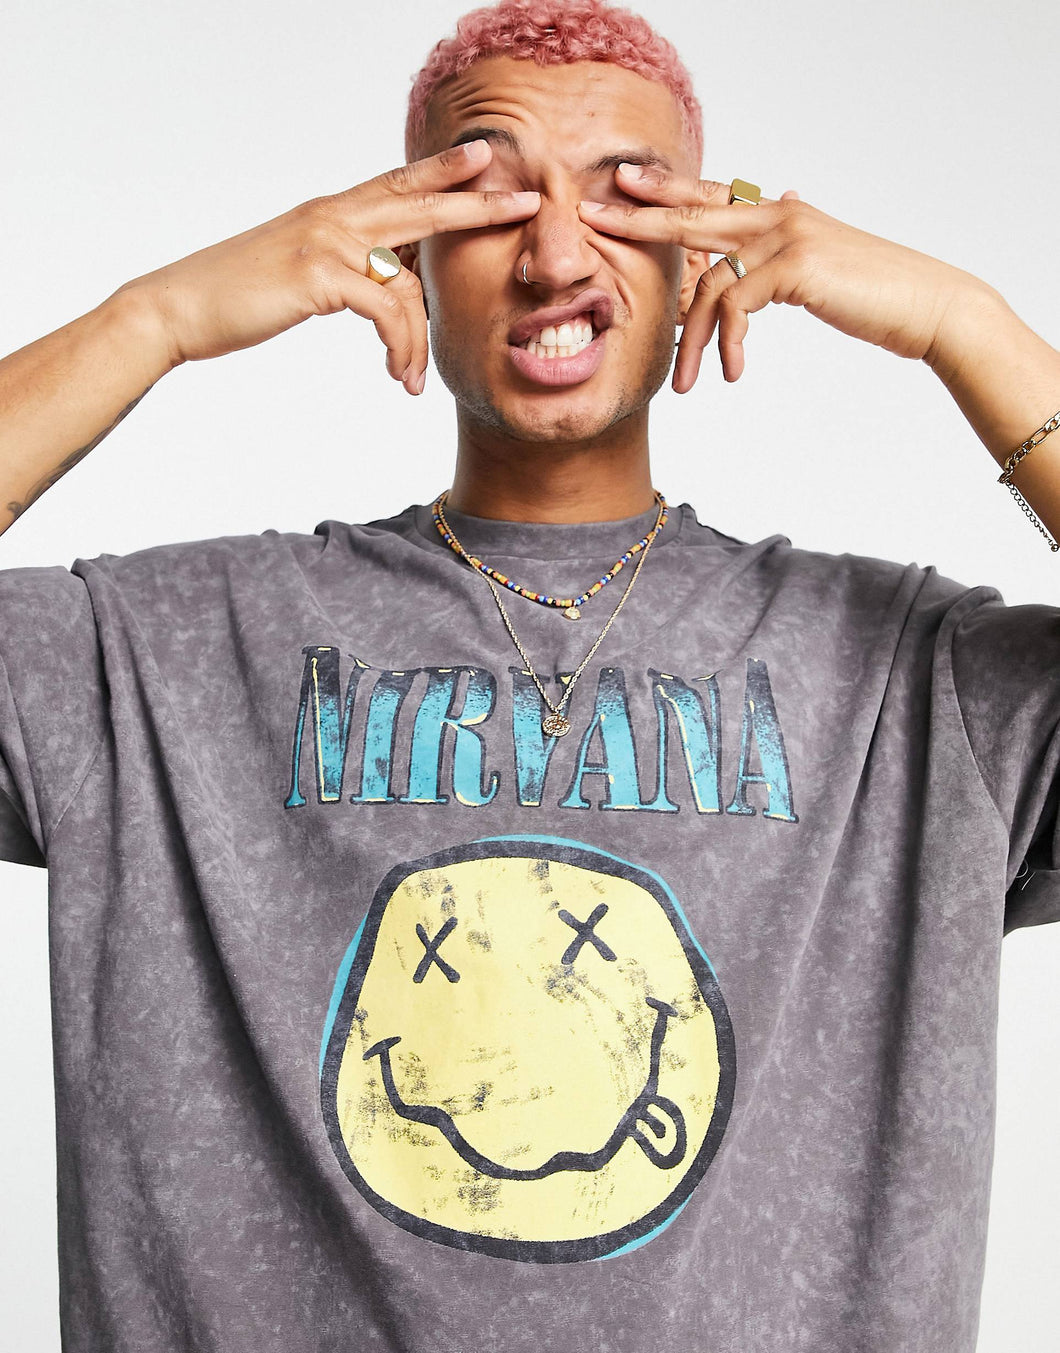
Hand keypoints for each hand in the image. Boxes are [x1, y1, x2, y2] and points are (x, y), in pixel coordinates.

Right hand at [115, 141, 539, 394]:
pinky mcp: (319, 275)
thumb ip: (340, 265)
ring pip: (406, 284)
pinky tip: (397, 374)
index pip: (397, 184)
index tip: (484, 164)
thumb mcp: (297, 271)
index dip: (442, 172)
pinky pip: (386, 311)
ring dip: (419, 341)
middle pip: (419, 205)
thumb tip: (376, 279)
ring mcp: (326, 241)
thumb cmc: (236, 296)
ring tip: (412, 380)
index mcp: (329, 211)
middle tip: (525, 203)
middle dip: (475, 207)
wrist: (179, 308)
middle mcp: (332, 216)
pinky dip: (400, 348)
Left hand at [578, 165, 975, 392]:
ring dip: (691, 341)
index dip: (666, 187)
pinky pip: (737, 304)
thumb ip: (786, 251)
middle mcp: (779, 213)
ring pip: (710, 282)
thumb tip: (779, 208)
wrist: (927, 306)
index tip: (623, 183)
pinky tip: (733, 373)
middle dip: (638, 219)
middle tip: (590, 220)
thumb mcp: (819, 269)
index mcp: (780, 212)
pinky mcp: (795, 265)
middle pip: (693, 215)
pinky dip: (729, 343)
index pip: (712, 195)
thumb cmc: (874, 295)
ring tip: (683, 385)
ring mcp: (787, 234)